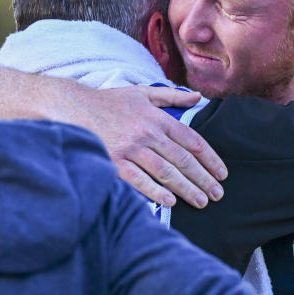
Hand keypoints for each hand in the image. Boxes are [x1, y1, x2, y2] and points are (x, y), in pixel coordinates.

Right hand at [75, 86, 226, 206]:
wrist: (71, 107)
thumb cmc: (108, 102)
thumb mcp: (141, 93)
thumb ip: (171, 96)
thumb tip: (197, 97)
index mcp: (157, 118)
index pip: (192, 141)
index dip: (210, 159)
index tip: (222, 173)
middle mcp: (147, 133)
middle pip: (183, 160)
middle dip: (204, 179)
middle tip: (217, 194)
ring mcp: (130, 149)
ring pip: (166, 172)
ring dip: (186, 189)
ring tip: (200, 202)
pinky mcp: (114, 162)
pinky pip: (139, 180)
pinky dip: (156, 192)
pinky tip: (170, 202)